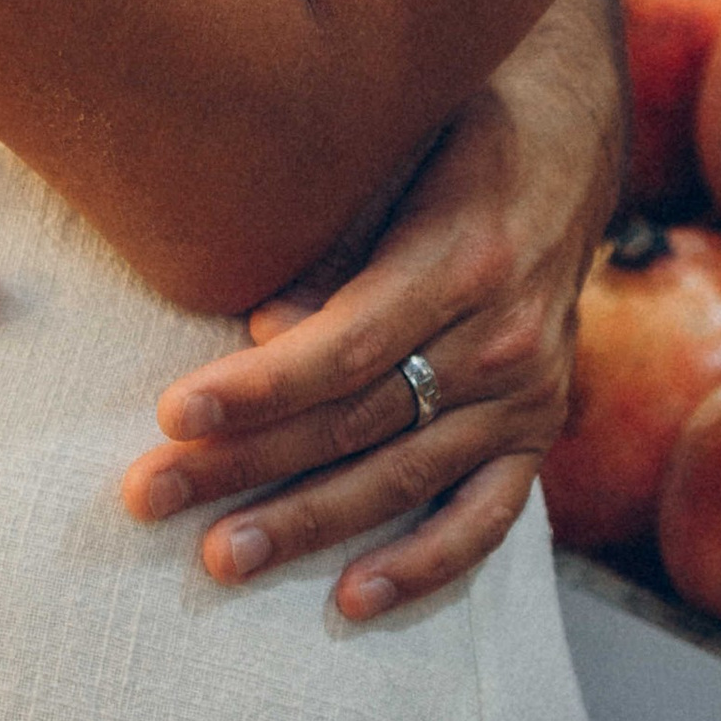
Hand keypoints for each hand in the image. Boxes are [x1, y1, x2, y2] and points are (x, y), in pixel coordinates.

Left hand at [118, 20, 612, 620]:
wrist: (569, 132)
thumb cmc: (449, 120)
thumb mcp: (393, 146)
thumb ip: (336, 240)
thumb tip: (266, 328)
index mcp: (461, 258)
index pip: (343, 348)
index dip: (256, 389)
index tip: (172, 413)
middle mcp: (501, 339)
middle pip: (354, 421)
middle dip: (246, 463)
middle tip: (151, 494)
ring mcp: (526, 394)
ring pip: (401, 477)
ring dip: (306, 524)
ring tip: (217, 557)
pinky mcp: (539, 428)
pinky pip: (485, 517)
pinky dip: (423, 565)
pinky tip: (352, 600)